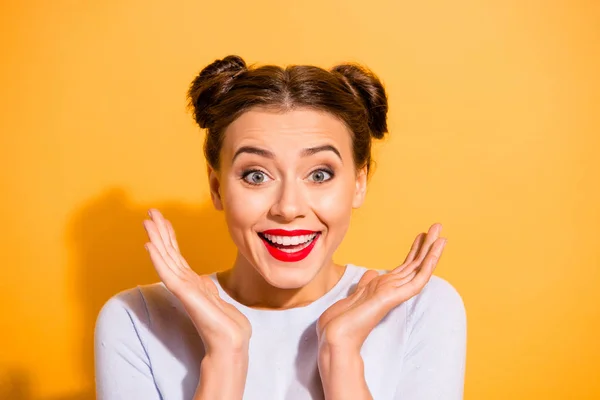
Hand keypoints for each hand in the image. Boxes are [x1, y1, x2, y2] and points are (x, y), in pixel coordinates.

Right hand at [143, 208, 251, 354]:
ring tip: (146, 222)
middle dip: (159, 231)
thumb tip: (203, 280)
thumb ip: (206, 288)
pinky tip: (150, 245)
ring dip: (156, 239)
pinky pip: (168, 272)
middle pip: (168, 252)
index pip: (176, 254)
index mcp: (191, 282)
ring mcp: (183, 288)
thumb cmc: (224, 324)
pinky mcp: (184, 294)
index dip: (169, 236)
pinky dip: (158, 258)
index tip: (161, 218)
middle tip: (149, 212)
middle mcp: (184, 283)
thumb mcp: (216, 298)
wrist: (230, 342)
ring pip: (166, 258)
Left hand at [317, 223, 446, 351]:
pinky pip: (417, 280)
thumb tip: (372, 272)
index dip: (414, 249)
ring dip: (431, 251)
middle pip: (415, 263)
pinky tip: (434, 253)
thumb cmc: (343, 318)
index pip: (405, 265)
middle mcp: (393, 288)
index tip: (421, 234)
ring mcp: (395, 293)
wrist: (337, 334)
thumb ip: (367, 282)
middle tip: (438, 226)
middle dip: (427, 245)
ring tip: (442, 235)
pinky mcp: (395, 297)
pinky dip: (428, 265)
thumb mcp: (356, 293)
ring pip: (419, 269)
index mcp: (385, 286)